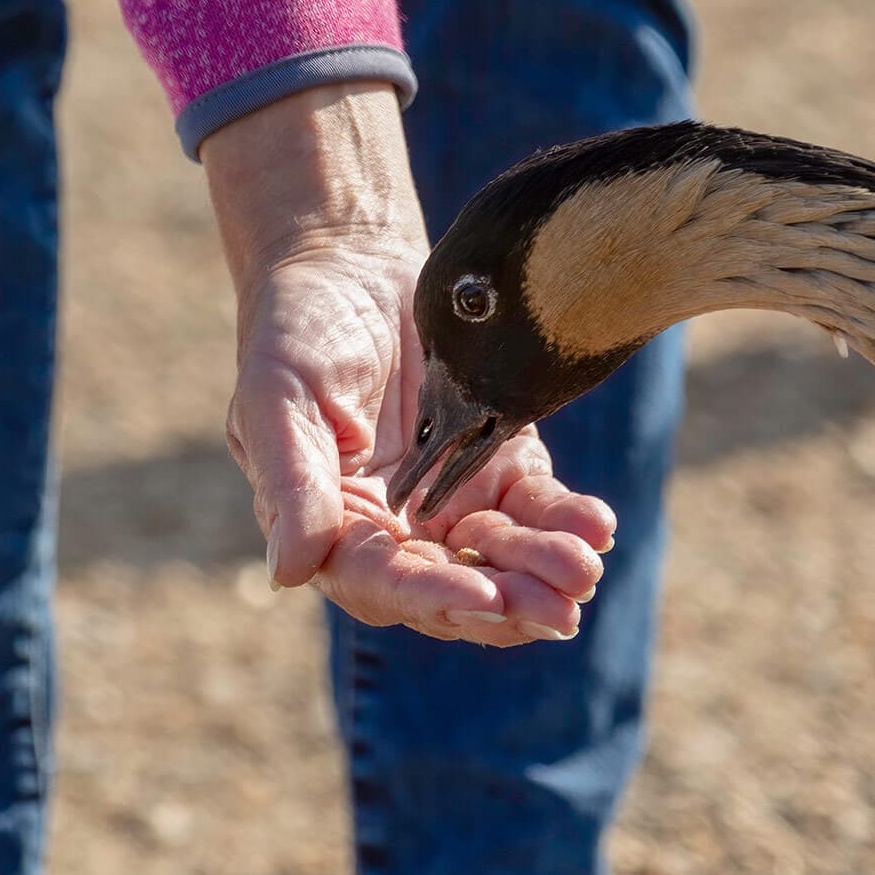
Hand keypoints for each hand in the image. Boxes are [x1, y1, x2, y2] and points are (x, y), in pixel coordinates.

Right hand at [201, 84, 614, 644]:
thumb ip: (291, 484)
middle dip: (508, 601)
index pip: (383, 581)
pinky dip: (567, 520)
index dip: (433, 595)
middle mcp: (393, 532)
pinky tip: (597, 526)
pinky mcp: (499, 465)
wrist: (350, 264)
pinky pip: (537, 506)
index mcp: (332, 529)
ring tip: (585, 569)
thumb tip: (289, 574)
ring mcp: (451, 502)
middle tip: (560, 610)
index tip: (483, 596)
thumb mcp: (277, 398)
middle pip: (453, 588)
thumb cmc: (296, 331)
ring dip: (544, 570)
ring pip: (502, 557)